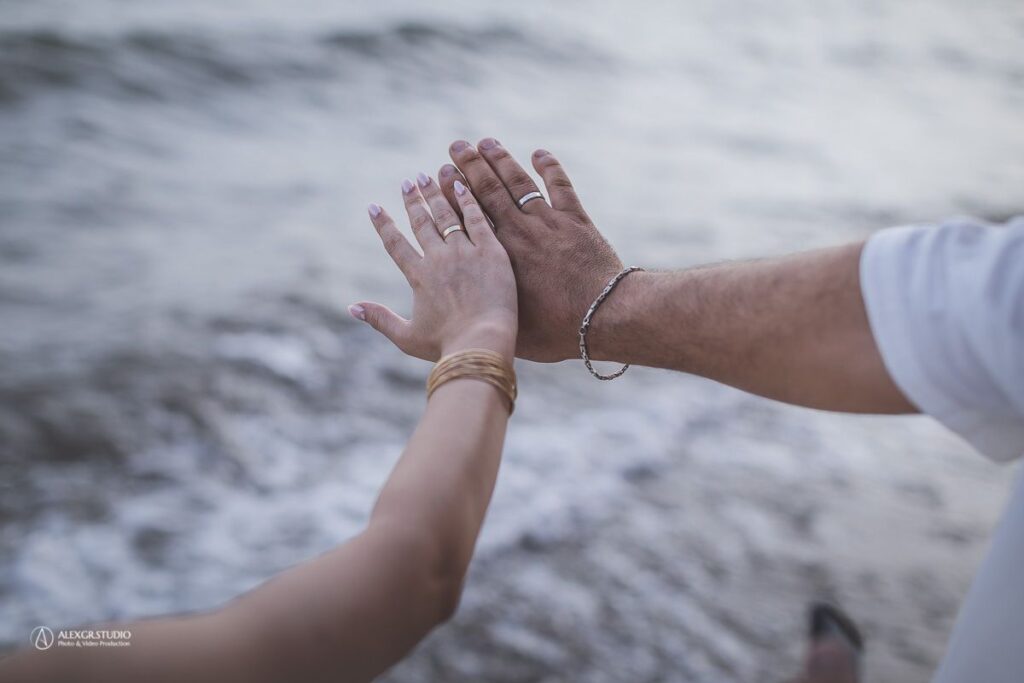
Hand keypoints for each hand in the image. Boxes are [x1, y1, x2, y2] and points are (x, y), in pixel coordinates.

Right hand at [350, 172, 516, 361]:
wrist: (481, 343)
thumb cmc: (446, 345)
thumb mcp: (407, 337)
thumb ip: (380, 319)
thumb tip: (351, 308)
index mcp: (418, 277)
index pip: (395, 244)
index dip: (383, 224)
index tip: (374, 207)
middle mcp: (438, 259)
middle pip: (422, 222)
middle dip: (412, 200)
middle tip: (408, 182)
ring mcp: (465, 252)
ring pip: (447, 215)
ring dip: (436, 193)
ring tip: (429, 177)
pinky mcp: (491, 251)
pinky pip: (476, 218)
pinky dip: (467, 199)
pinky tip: (461, 184)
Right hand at [436, 139, 621, 362]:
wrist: (602, 317)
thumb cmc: (556, 331)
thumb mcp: (512, 327)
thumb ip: (487, 311)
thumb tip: (462, 315)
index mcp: (498, 256)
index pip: (468, 215)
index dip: (452, 192)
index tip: (438, 174)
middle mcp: (519, 232)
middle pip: (488, 190)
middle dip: (469, 165)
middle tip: (455, 146)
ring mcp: (548, 223)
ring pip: (519, 182)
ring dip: (501, 159)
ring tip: (484, 143)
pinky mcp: (576, 221)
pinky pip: (559, 186)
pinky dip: (549, 168)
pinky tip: (539, 153)